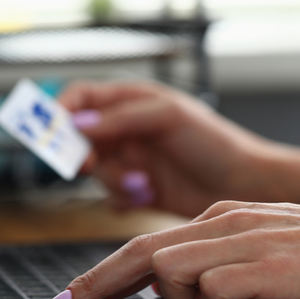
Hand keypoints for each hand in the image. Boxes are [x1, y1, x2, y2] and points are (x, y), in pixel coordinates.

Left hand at [48, 202, 299, 298]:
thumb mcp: (269, 248)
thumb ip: (224, 259)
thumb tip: (183, 288)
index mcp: (226, 215)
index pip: (149, 243)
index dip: (104, 271)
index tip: (75, 295)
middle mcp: (227, 221)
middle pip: (142, 253)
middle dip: (97, 284)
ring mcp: (243, 241)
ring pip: (173, 271)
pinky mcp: (263, 266)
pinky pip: (214, 292)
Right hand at [59, 80, 299, 216]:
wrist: (247, 186)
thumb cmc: (216, 143)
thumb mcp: (168, 118)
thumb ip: (121, 118)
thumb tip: (76, 122)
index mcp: (133, 101)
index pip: (81, 98)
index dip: (60, 112)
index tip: (53, 133)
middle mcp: (129, 129)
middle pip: (80, 139)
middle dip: (84, 154)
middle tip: (92, 165)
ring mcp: (134, 161)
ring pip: (97, 172)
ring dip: (113, 181)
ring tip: (142, 184)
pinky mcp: (141, 192)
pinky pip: (113, 197)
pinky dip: (123, 200)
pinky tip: (146, 197)